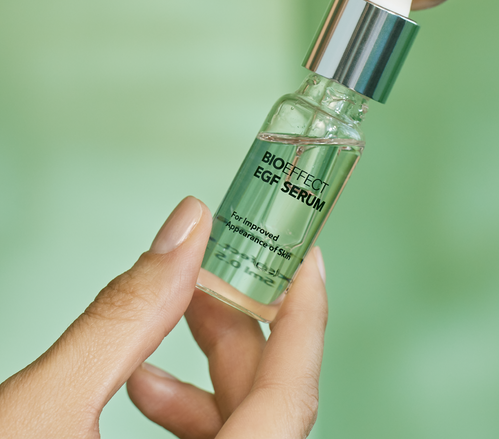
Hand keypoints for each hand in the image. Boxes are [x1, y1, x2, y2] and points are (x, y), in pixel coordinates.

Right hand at [0, 196, 327, 437]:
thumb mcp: (44, 410)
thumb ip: (125, 315)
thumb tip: (187, 227)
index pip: (289, 396)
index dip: (307, 317)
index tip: (305, 260)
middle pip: (266, 404)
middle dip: (237, 328)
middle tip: (209, 274)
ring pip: (243, 427)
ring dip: (207, 370)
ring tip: (166, 321)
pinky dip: (189, 413)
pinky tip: (143, 386)